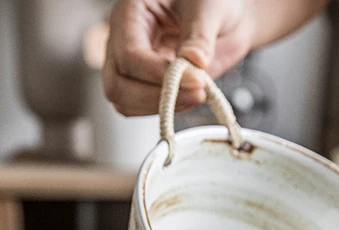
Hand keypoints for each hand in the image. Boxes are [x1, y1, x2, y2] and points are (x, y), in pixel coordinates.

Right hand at [104, 0, 254, 115]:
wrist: (220, 14)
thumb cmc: (210, 1)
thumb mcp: (208, 9)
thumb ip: (200, 36)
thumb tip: (194, 62)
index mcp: (131, 13)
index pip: (131, 55)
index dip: (160, 76)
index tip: (197, 81)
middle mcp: (123, 40)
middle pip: (118, 85)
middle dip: (156, 98)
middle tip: (197, 95)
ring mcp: (129, 65)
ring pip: (124, 102)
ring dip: (160, 108)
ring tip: (196, 94)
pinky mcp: (142, 84)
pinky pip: (140, 109)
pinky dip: (164, 111)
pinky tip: (188, 98)